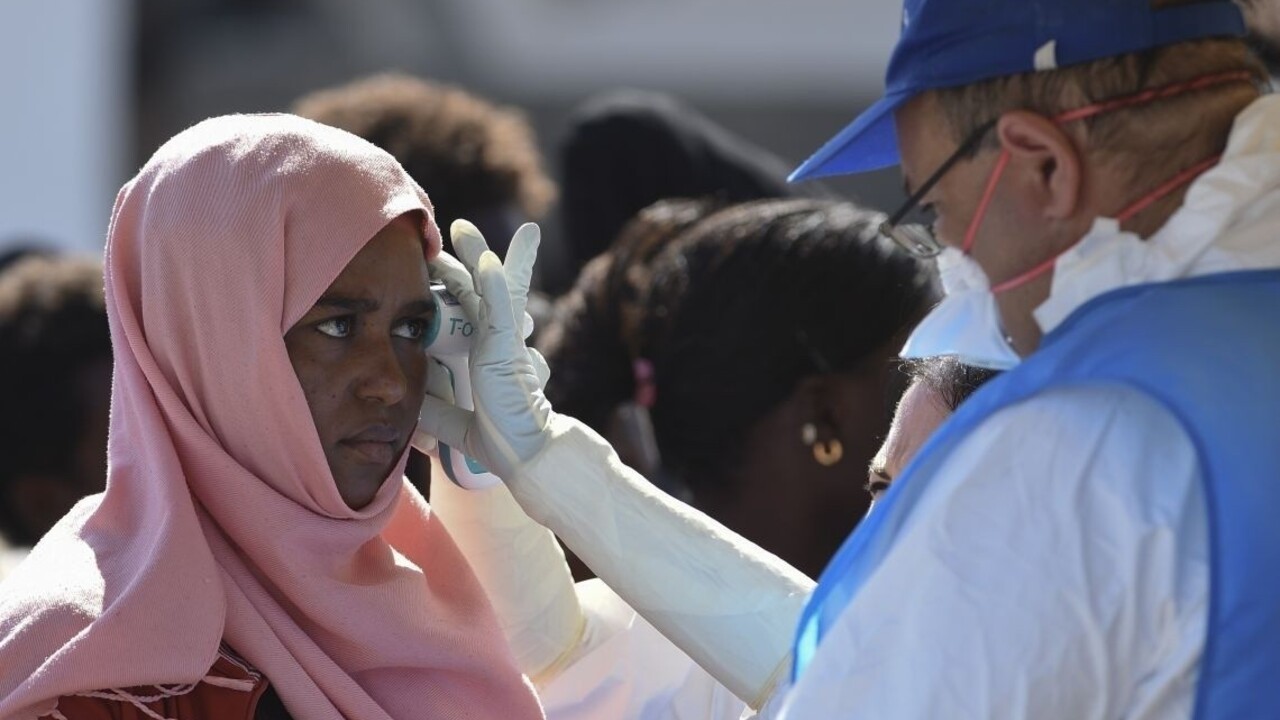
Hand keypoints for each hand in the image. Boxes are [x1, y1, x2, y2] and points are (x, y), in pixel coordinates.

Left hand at [417, 220, 552, 479]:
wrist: (526, 455)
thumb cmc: (500, 440)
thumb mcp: (453, 421)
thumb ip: (436, 410)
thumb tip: (411, 404)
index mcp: (487, 354)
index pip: (469, 310)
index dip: (455, 286)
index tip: (439, 267)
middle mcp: (499, 341)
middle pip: (481, 289)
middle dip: (470, 258)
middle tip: (456, 230)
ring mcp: (506, 341)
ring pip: (492, 286)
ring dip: (478, 254)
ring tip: (464, 226)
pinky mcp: (509, 348)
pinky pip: (500, 308)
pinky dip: (493, 282)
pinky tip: (484, 261)